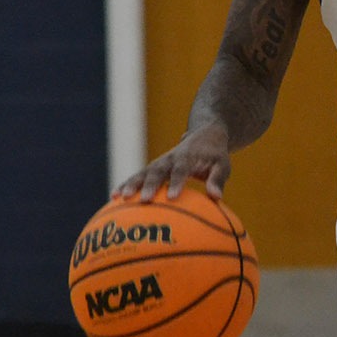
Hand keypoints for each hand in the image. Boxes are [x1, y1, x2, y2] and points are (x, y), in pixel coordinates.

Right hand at [114, 124, 232, 201]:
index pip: (181, 169)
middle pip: (157, 170)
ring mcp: (159, 162)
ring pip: (143, 172)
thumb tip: (216, 197)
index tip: (173, 197)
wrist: (203, 135)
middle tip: (144, 201)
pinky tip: (114, 197)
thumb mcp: (222, 164)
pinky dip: (126, 183)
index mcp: (187, 157)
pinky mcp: (153, 167)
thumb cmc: (215, 155)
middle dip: (150, 185)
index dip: (176, 182)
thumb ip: (218, 179)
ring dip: (132, 183)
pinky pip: (138, 176)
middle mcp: (170, 158)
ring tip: (119, 196)